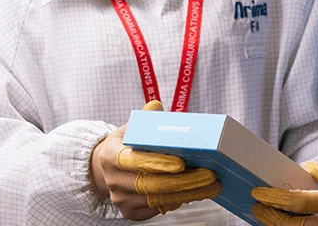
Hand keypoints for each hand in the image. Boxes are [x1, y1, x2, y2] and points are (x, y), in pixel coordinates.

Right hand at [90, 100, 221, 219]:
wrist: (106, 170)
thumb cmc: (125, 146)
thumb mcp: (130, 129)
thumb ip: (145, 119)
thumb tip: (156, 106)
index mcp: (111, 157)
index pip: (134, 161)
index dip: (157, 163)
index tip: (182, 163)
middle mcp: (114, 181)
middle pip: (151, 185)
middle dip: (184, 181)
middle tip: (210, 175)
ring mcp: (121, 199)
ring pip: (159, 200)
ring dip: (189, 193)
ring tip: (212, 185)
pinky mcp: (131, 212)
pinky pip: (159, 209)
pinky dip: (180, 200)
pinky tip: (198, 192)